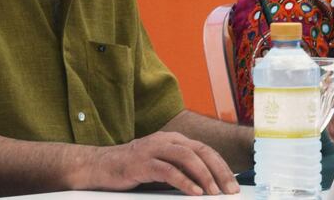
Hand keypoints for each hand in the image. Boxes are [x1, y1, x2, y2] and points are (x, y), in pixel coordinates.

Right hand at [92, 131, 238, 195]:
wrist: (100, 166)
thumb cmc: (134, 169)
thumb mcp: (162, 166)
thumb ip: (182, 171)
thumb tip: (208, 186)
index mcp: (174, 140)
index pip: (205, 149)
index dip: (221, 166)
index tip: (233, 184)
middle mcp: (166, 140)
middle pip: (200, 151)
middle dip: (219, 171)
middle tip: (230, 190)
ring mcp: (153, 149)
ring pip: (186, 157)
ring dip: (204, 175)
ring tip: (214, 193)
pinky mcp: (142, 162)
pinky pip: (167, 170)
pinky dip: (184, 181)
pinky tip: (194, 192)